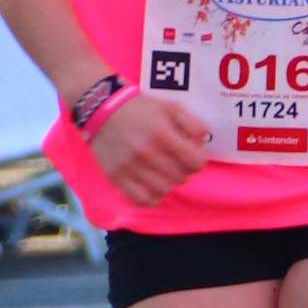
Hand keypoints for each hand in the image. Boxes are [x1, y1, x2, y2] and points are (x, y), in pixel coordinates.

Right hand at [85, 90, 209, 208]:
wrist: (103, 109)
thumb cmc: (142, 108)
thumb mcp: (171, 107)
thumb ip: (193, 124)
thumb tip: (204, 141)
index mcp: (163, 134)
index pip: (195, 163)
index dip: (198, 160)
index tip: (191, 155)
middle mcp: (146, 153)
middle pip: (181, 177)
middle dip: (184, 170)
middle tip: (176, 161)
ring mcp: (130, 167)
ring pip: (164, 190)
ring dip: (168, 183)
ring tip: (163, 172)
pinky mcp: (116, 177)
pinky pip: (142, 200)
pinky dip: (152, 196)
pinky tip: (152, 185)